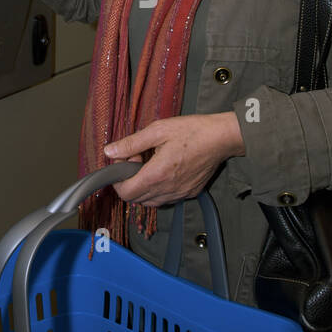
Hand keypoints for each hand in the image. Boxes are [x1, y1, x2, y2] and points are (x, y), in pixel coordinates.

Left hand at [102, 113, 244, 207]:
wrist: (221, 138)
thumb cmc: (192, 131)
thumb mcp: (158, 130)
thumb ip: (131, 143)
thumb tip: (110, 151)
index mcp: (157, 174)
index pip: (125, 192)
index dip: (119, 178)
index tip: (127, 159)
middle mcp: (167, 189)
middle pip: (135, 199)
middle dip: (130, 181)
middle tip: (139, 159)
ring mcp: (179, 193)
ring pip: (149, 201)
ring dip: (143, 186)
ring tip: (152, 164)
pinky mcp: (189, 193)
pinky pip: (165, 199)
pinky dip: (157, 189)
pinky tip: (164, 170)